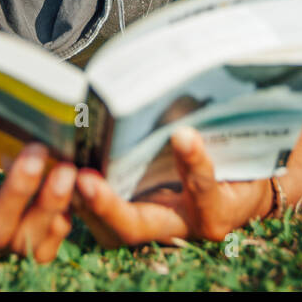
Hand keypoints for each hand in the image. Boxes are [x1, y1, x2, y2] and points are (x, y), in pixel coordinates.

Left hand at [71, 126, 274, 247]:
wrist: (243, 196)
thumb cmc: (243, 162)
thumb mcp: (242, 146)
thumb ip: (221, 126)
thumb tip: (207, 72)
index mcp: (216, 209)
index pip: (205, 190)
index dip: (195, 165)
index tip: (184, 134)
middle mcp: (182, 226)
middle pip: (137, 227)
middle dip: (109, 206)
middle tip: (86, 180)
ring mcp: (154, 229)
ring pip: (109, 229)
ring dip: (81, 202)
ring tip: (62, 171)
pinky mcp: (131, 223)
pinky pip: (98, 219)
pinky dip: (76, 198)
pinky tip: (57, 169)